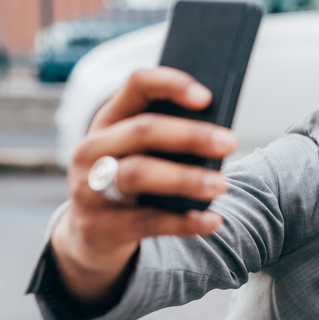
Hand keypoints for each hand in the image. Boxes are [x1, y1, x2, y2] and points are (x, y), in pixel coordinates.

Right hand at [51, 67, 237, 307]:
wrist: (91, 234)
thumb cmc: (131, 181)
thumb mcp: (140, 154)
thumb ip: (171, 141)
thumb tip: (219, 138)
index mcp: (109, 120)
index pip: (136, 85)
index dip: (170, 85)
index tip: (206, 97)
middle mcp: (92, 149)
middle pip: (142, 131)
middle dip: (189, 135)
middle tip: (229, 142)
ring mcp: (89, 188)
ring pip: (139, 174)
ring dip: (185, 178)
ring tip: (222, 185)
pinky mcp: (99, 226)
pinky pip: (147, 221)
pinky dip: (184, 222)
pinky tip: (212, 220)